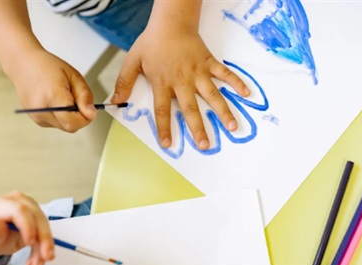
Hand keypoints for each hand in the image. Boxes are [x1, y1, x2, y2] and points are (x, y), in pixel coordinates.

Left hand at [0, 191, 53, 264]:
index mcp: (3, 203)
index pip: (20, 210)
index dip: (28, 226)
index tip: (30, 243)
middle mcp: (20, 201)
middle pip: (37, 218)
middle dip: (44, 239)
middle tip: (46, 257)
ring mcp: (31, 207)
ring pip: (44, 226)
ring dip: (44, 247)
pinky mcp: (38, 216)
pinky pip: (44, 231)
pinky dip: (42, 248)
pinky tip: (36, 261)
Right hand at [9, 48, 96, 132]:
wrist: (23, 64)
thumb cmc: (49, 67)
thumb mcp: (74, 76)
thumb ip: (85, 97)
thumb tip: (91, 115)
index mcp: (52, 96)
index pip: (73, 122)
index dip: (85, 118)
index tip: (88, 108)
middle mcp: (41, 110)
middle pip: (70, 127)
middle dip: (79, 117)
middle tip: (76, 99)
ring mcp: (36, 116)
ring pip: (64, 127)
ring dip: (70, 117)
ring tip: (64, 98)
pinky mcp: (35, 119)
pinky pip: (56, 124)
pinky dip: (62, 116)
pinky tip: (56, 101)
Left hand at [112, 28, 249, 149]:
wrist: (171, 22)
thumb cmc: (152, 42)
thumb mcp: (133, 61)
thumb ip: (124, 82)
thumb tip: (114, 101)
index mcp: (163, 83)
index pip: (162, 110)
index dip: (164, 128)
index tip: (168, 144)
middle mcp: (182, 81)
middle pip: (190, 108)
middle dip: (198, 127)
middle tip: (205, 145)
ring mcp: (198, 72)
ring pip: (212, 95)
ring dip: (223, 111)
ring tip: (232, 127)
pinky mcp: (210, 63)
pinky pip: (225, 74)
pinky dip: (237, 83)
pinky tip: (248, 94)